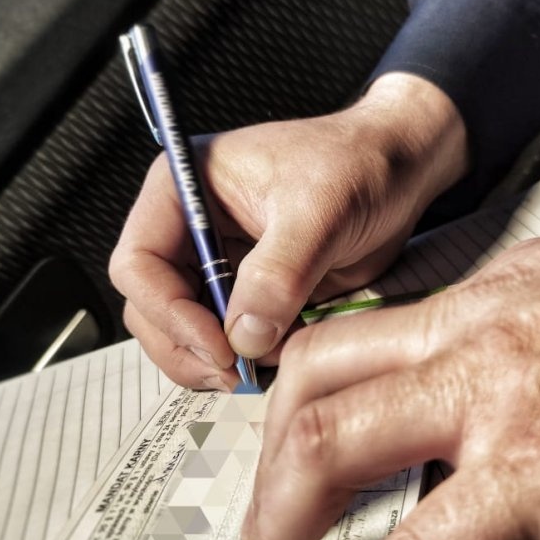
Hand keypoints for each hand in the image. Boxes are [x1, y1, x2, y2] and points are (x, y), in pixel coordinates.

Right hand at [109, 73, 466, 389]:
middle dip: (186, 346)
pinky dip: (241, 360)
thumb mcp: (321, 210)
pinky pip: (223, 339)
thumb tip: (244, 335)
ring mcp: (216, 264)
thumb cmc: (359, 165)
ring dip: (212, 361)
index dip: (168, 311)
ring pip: (181, 331)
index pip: (139, 262)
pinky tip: (275, 360)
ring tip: (259, 369)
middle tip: (234, 374)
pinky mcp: (246, 293)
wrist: (400, 173)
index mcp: (184, 188)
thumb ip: (279, 272)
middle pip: (150, 306)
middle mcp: (189, 228)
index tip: (217, 346)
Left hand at [239, 174, 539, 539]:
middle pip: (315, 384)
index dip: (313, 400)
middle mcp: (483, 331)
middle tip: (265, 525)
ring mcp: (505, 398)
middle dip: (269, 463)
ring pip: (330, 449)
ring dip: (281, 525)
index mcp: (508, 290)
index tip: (303, 452)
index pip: (367, 337)